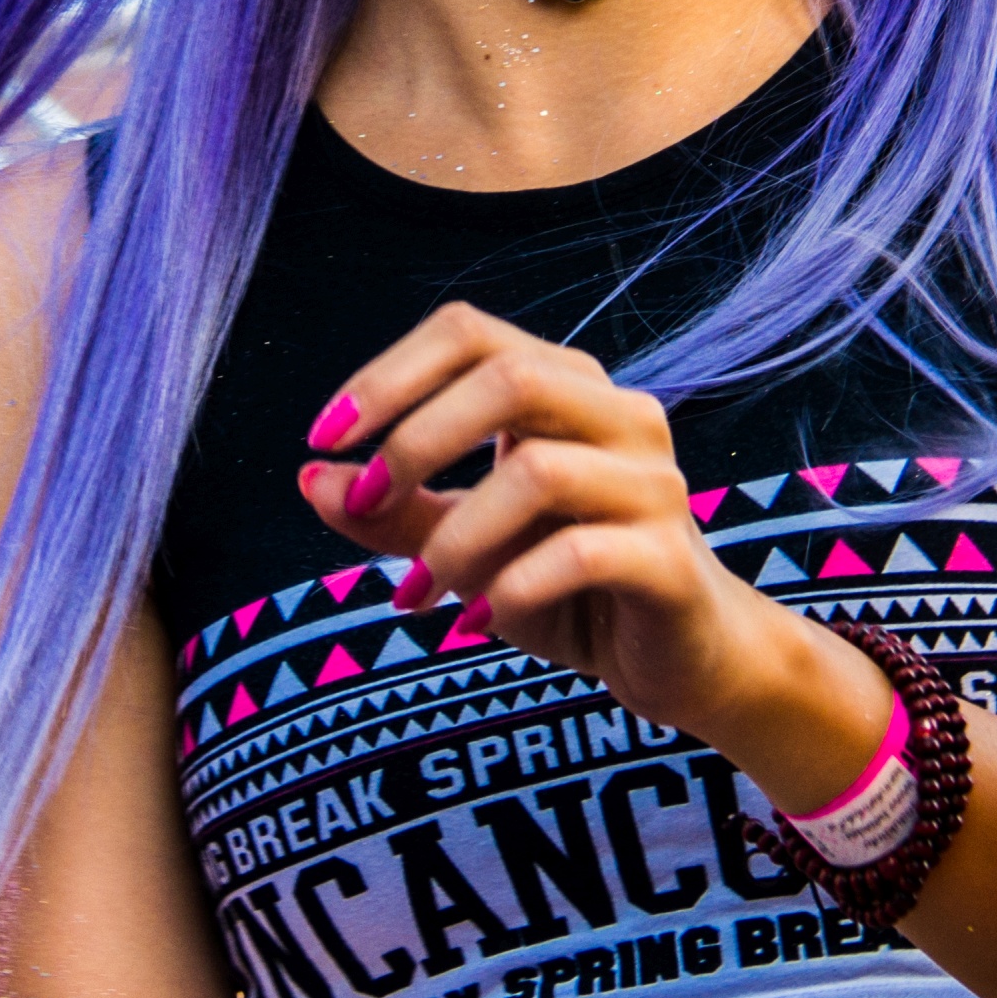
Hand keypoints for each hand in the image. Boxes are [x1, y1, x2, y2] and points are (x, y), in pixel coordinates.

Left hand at [297, 300, 891, 805]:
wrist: (685, 664)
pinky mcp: (670, 558)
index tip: (323, 437)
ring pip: (539, 470)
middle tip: (369, 503)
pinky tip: (476, 621)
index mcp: (568, 390)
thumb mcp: (464, 549)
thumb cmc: (569, 590)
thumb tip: (311, 477)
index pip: (470, 333)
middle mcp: (619, 417)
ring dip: (455, 536)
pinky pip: (581, 551)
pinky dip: (511, 585)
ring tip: (417, 593)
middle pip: (509, 376)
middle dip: (418, 440)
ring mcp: (654, 483)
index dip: (388, 374)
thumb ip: (394, 513)